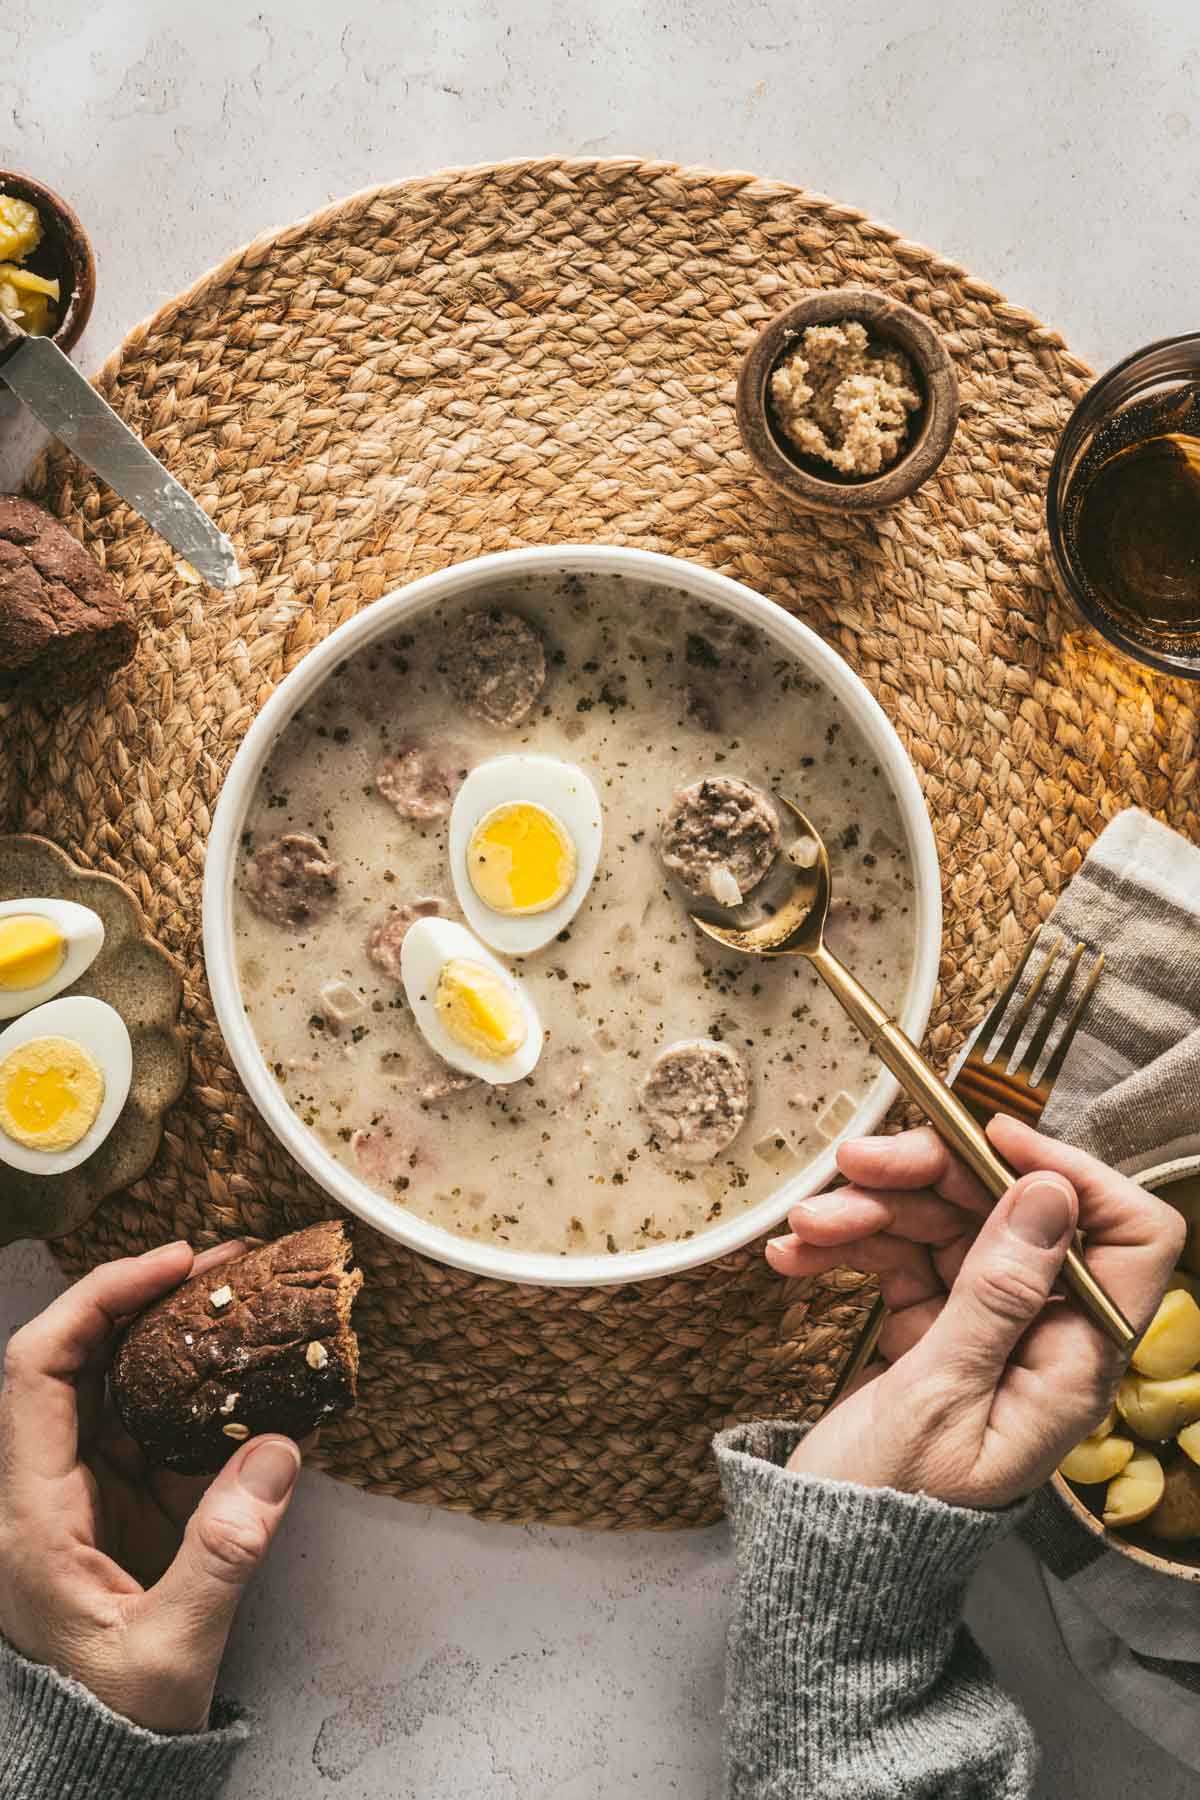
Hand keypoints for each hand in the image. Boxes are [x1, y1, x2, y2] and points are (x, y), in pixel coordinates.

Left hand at [0, 1240, 302, 1732]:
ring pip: (120, 1383)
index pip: (38, 1369)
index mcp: (30, 1511)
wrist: (99, 1773)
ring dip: (176, 1333)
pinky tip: (249, 1367)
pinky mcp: (126, 1506)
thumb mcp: (166, 1650)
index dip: (98, 1301)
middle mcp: (48, 1486)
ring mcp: (87, 1492)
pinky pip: (159, 1425)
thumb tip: (276, 1453)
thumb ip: (221, 1555)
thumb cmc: (113, 1721)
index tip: (170, 1266)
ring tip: (240, 1293)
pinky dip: (202, 1387)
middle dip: (145, 1297)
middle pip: (79, 1358)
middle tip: (222, 1261)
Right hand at [765, 1115, 1184, 1507]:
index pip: (1125, 1238)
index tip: (989, 1138)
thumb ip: (997, 1293)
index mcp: (1073, 1359)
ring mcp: (983, 1325)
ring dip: (868, 1209)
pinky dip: (846, 1245)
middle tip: (855, 1163)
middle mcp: (1039, 1332)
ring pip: (944, 1221)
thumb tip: (1051, 1194)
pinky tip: (794, 1255)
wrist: (824, 1567)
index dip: (1070, 1173)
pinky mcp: (930, 1326)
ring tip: (804, 1227)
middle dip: (930, 1177)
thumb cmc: (888, 1504)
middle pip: (1011, 1210)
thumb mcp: (940, 1396)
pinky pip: (898, 1254)